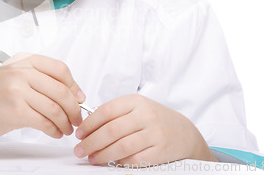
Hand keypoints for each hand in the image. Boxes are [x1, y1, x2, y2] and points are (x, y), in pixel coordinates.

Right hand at [0, 53, 84, 138]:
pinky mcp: (15, 110)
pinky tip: (54, 132)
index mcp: (24, 60)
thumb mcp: (15, 75)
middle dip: (73, 108)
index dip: (74, 86)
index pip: (60, 69)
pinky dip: (54, 129)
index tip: (78, 98)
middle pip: (60, 90)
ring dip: (65, 122)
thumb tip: (73, 93)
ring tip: (66, 128)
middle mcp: (20, 71)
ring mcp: (17, 90)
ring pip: (54, 107)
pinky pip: (44, 121)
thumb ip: (41, 79)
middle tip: (77, 118)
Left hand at [74, 94, 216, 165]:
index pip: (106, 111)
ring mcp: (154, 133)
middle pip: (111, 130)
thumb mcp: (136, 108)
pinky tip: (112, 162)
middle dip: (91, 142)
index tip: (79, 133)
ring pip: (122, 146)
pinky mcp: (160, 151)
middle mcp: (145, 115)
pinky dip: (120, 162)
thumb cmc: (154, 119)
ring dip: (102, 154)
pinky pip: (135, 159)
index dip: (89, 124)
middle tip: (80, 149)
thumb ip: (114, 114)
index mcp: (136, 101)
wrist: (184, 132)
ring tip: (92, 158)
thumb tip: (87, 126)